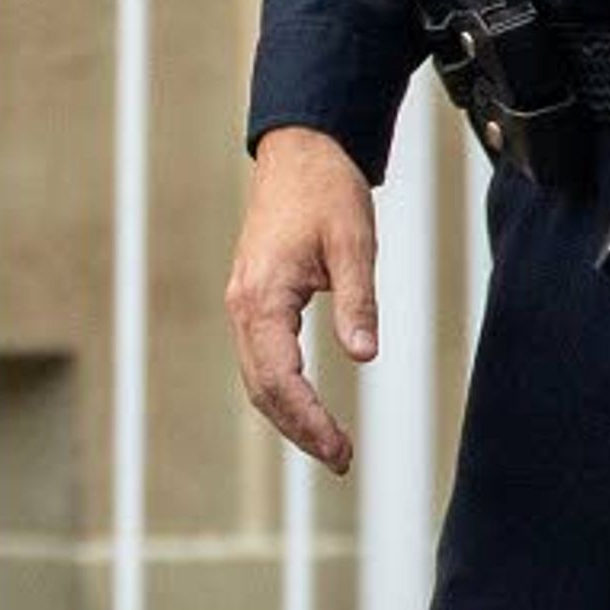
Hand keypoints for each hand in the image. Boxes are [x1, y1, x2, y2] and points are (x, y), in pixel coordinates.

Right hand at [228, 127, 379, 475]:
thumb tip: (365, 355)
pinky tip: (310, 407)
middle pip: (262, 388)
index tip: (339, 447)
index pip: (278, 378)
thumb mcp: (353, 244)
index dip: (308, 419)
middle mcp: (244, 306)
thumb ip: (358, 302)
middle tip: (341, 458)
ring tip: (331, 444)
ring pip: (258, 378)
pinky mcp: (254, 300)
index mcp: (262, 297)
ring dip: (290, 415)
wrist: (300, 151)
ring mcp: (244, 304)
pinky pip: (261, 359)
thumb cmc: (326, 191)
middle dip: (299, 429)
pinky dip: (283, 391)